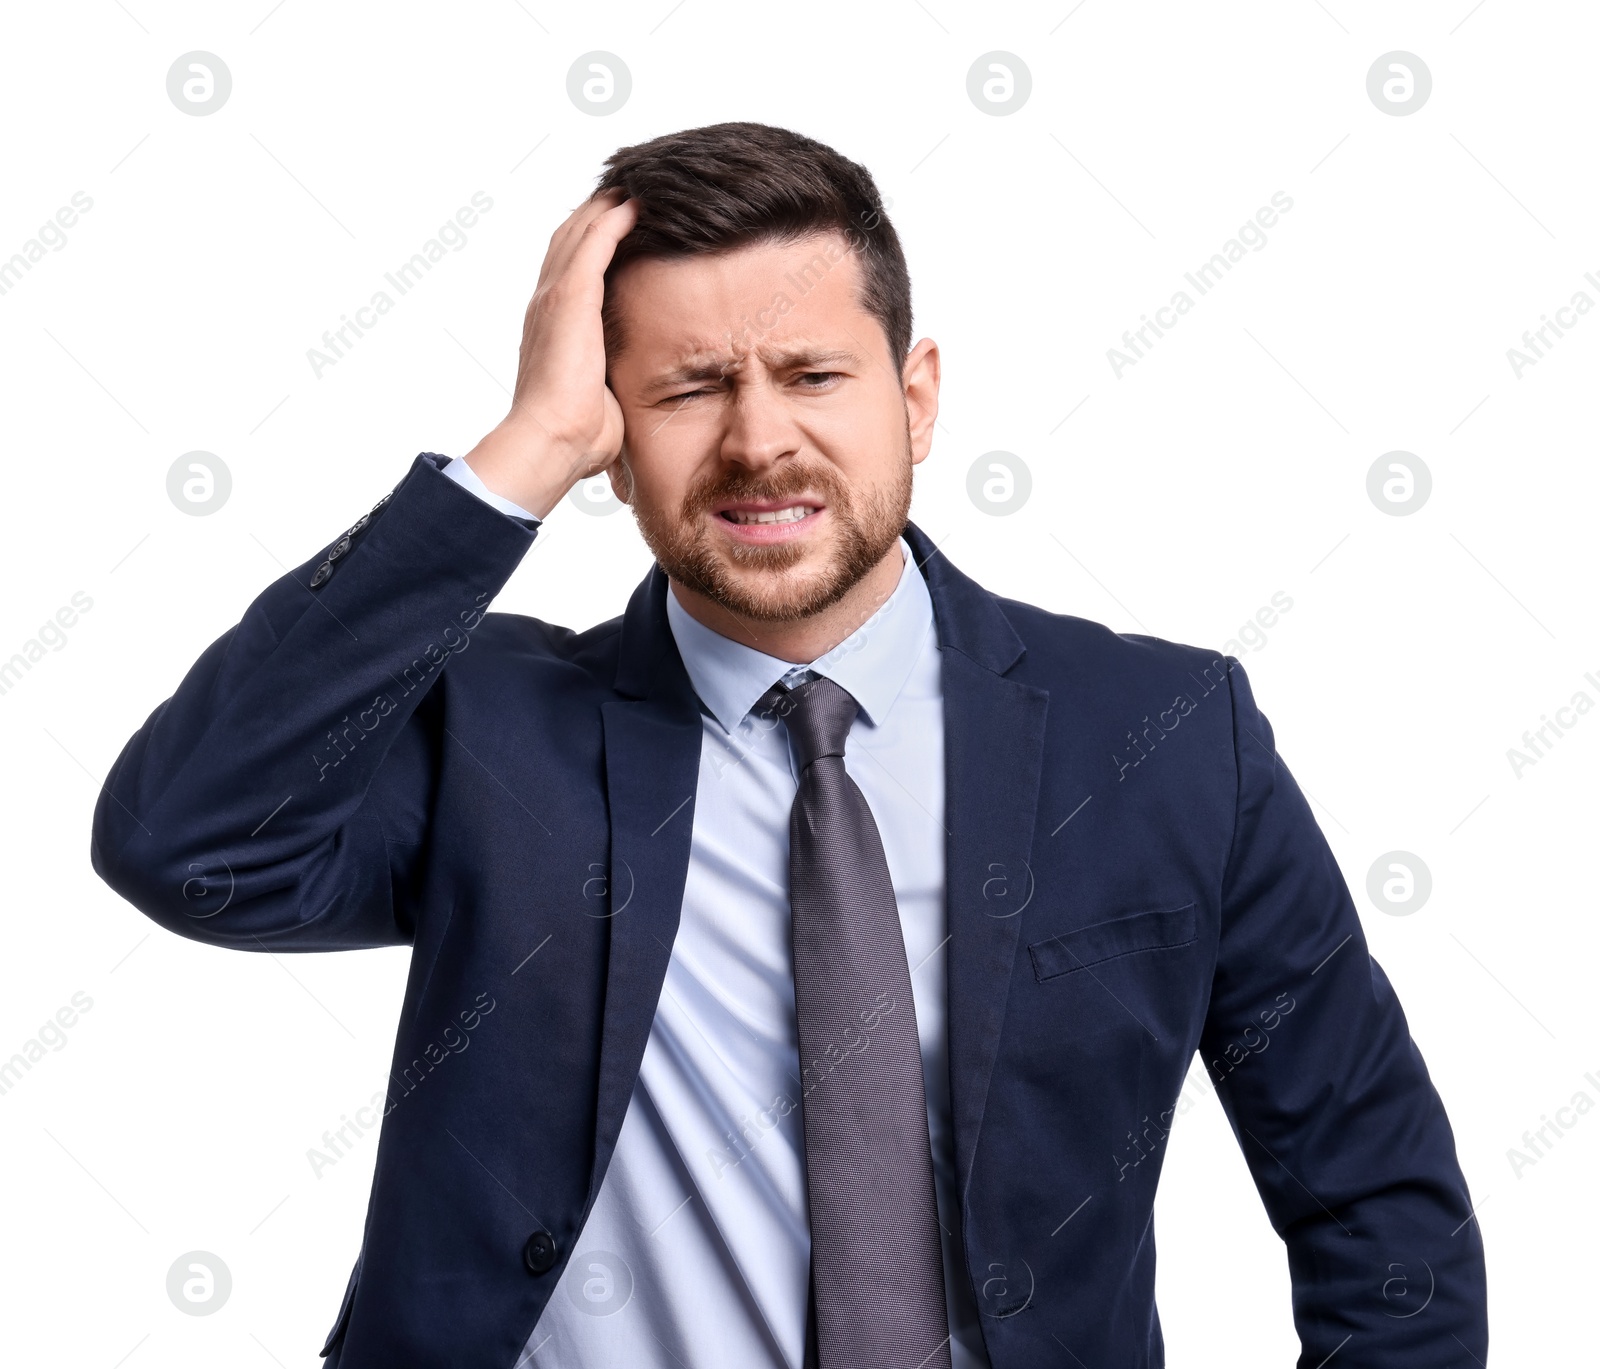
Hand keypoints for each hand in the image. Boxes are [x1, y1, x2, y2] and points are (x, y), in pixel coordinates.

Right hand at [462, 190, 638, 518]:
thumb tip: (630, 403)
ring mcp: (554, 299)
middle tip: (626, 190)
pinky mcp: (569, 299)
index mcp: (551, 328)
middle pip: (570, 240)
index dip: (589, 244)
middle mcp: (546, 305)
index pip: (570, 271)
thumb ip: (610, 387)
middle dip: (596, 213)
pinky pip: (592, 245)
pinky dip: (612, 221)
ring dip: (605, 207)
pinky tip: (634, 204)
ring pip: (579, 233)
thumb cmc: (575, 438)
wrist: (552, 442)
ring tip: (633, 185)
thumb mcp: (600, 402)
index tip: (616, 226)